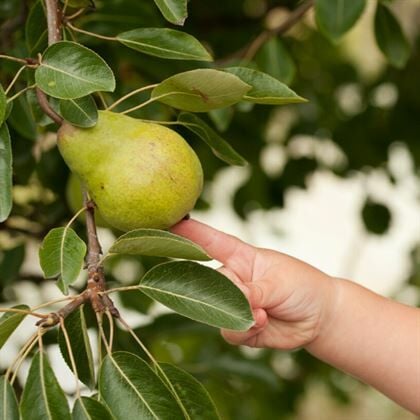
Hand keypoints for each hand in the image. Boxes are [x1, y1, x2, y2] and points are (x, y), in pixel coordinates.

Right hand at [171, 219, 336, 349]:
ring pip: (214, 311)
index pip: (212, 243)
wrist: (320, 318)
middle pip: (208, 283)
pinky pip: (227, 331)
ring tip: (264, 313)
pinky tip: (262, 322)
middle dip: (222, 293)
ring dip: (238, 314)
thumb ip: (252, 292)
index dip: (191, 233)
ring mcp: (234, 304)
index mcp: (242, 257)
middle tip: (251, 297)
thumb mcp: (280, 282)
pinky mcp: (239, 327)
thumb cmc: (303, 286)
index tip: (171, 222)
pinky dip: (243, 330)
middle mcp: (233, 279)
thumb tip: (232, 305)